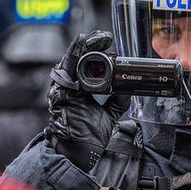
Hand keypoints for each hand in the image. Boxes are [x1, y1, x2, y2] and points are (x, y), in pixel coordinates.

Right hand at [45, 30, 129, 171]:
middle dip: (91, 45)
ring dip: (85, 46)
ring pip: (72, 60)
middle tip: (105, 37)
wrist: (81, 152)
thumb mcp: (109, 114)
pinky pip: (67, 68)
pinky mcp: (62, 91)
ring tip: (97, 37)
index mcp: (78, 89)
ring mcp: (64, 88)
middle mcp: (69, 86)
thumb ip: (117, 100)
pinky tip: (82, 42)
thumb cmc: (89, 135)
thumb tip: (128, 88)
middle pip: (78, 59)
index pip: (85, 64)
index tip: (108, 43)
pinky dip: (74, 53)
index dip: (96, 52)